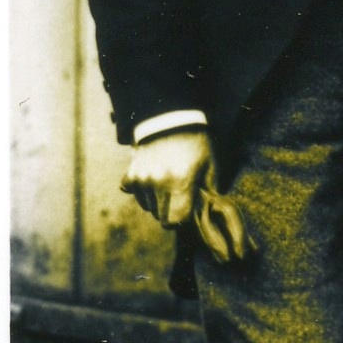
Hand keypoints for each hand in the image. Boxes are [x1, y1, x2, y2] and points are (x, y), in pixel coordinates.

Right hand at [120, 130, 249, 261]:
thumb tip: (207, 217)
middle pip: (160, 217)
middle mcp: (158, 184)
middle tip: (179, 193)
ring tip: (168, 179)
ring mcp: (141, 179)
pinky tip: (154, 174)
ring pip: (147, 207)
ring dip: (157, 199)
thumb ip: (209, 194)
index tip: (187, 208)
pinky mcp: (130, 174)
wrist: (171, 119)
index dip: (182, 219)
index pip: (173, 222)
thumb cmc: (197, 144)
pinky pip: (134, 193)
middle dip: (170, 210)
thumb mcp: (212, 167)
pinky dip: (143, 189)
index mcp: (180, 184)